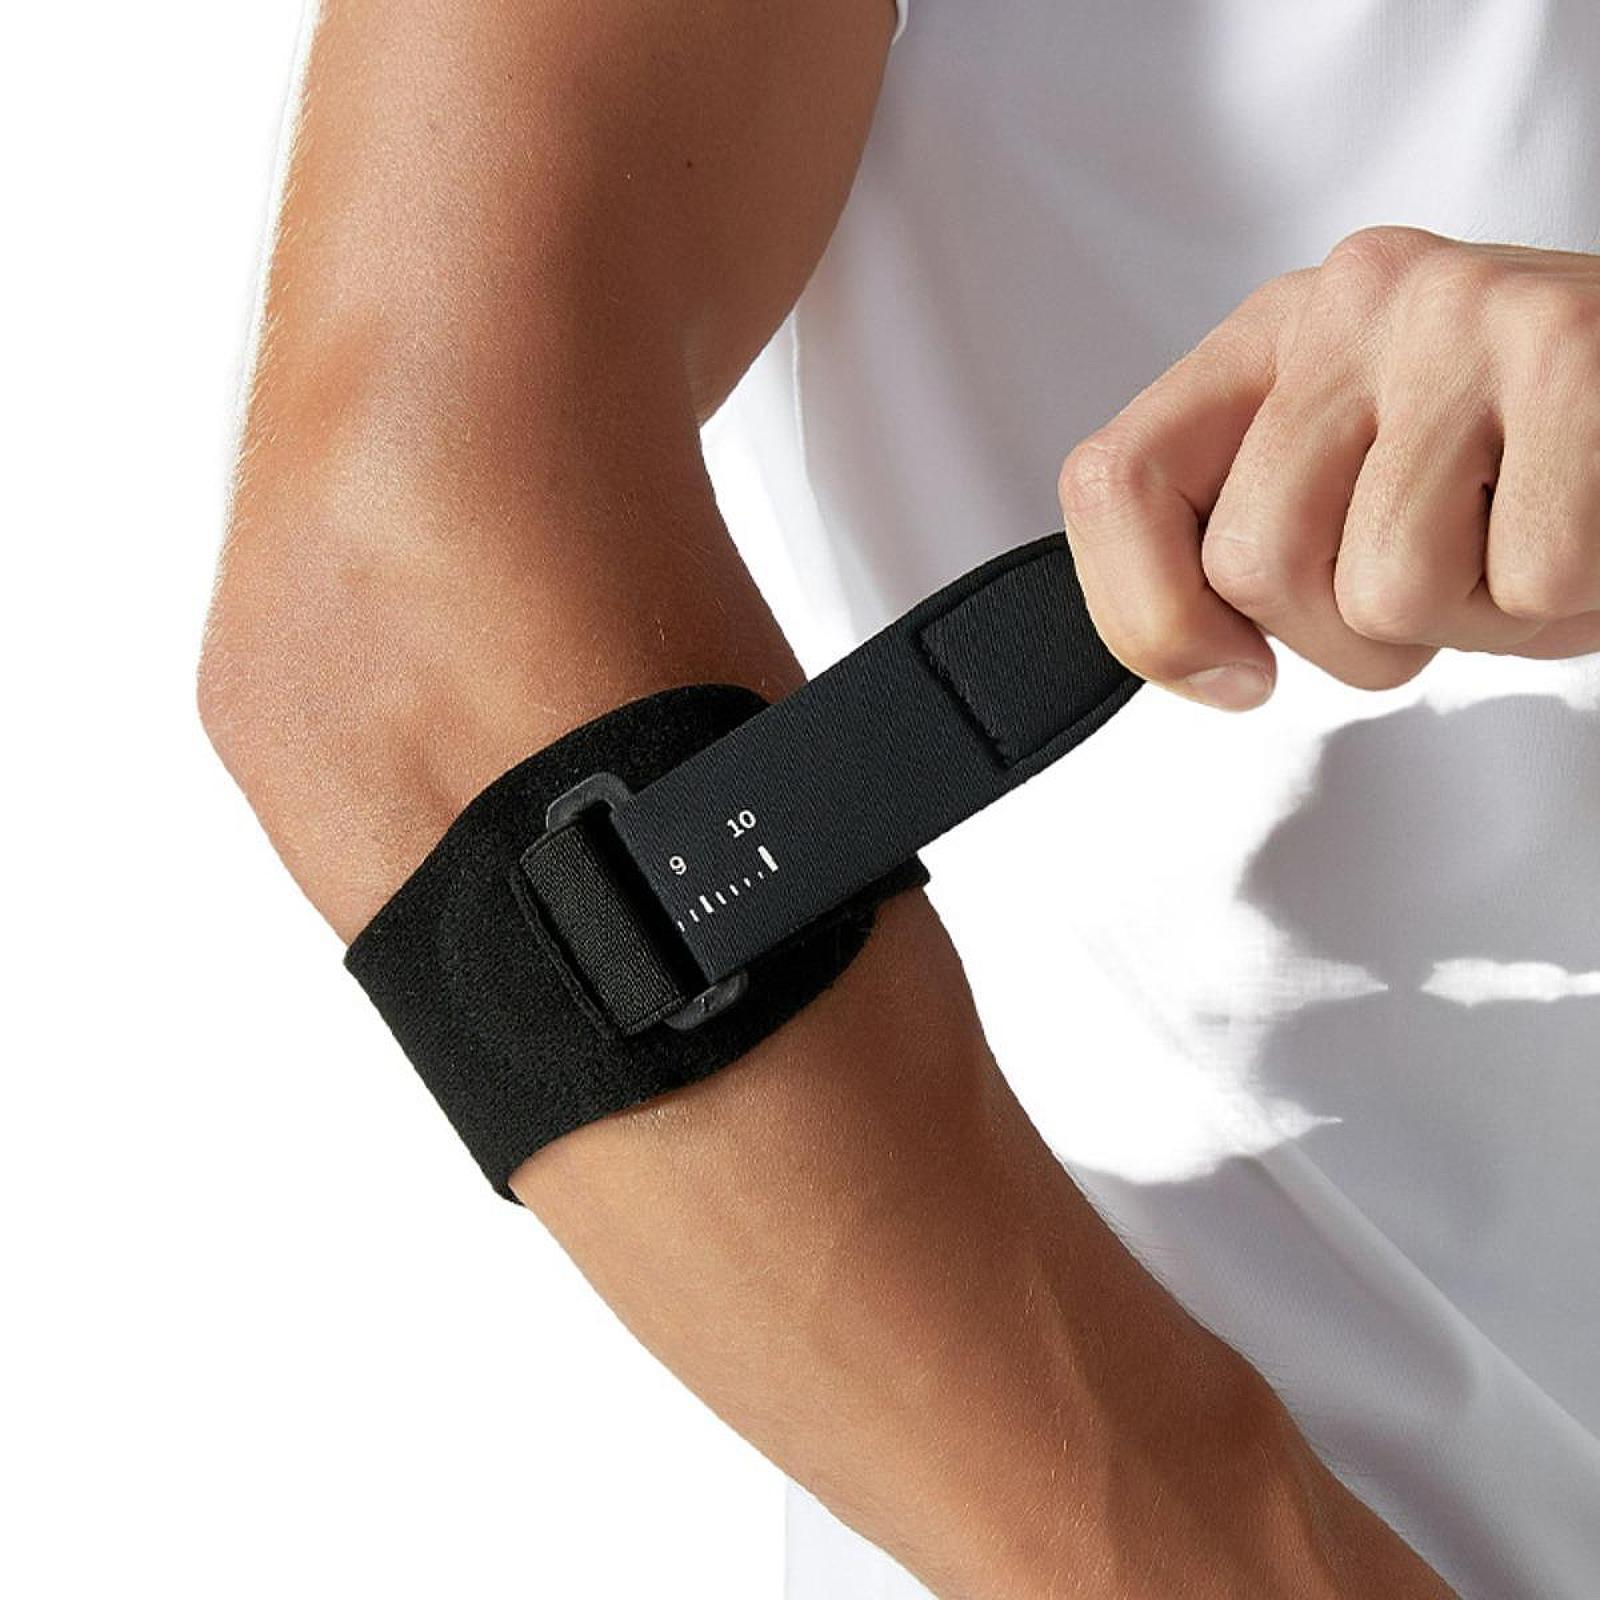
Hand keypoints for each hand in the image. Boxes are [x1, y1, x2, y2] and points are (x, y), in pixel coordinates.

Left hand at [1059, 227, 1599, 708]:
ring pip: (1385, 595)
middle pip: (1254, 564)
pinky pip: (1525, 584)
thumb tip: (1204, 664)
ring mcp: (1459, 318)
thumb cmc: (1519, 458)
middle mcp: (1352, 304)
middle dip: (1347, 639)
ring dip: (1469, 623)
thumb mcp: (1359, 476)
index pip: (1116, 481)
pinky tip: (1586, 528)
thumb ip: (1259, 534)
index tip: (1235, 672)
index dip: (1149, 614)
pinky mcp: (1575, 354)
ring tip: (1520, 544)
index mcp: (1274, 339)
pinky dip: (1566, 605)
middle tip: (1437, 581)